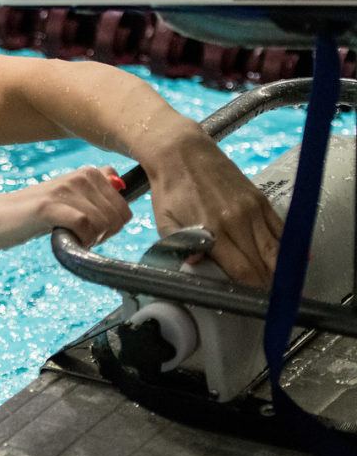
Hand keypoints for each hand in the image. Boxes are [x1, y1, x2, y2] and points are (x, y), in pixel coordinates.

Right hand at [0, 166, 132, 249]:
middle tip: (81, 236)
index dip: (111, 226)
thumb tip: (123, 185)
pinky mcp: (49, 206)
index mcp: (90, 173)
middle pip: (117, 216)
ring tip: (71, 236)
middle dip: (103, 234)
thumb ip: (98, 189)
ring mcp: (65, 189)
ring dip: (91, 238)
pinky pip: (84, 226)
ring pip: (103, 222)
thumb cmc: (38, 212)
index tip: (92, 230)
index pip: (124, 207)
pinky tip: (67, 239)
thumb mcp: (72, 197)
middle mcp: (81, 176)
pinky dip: (81, 239)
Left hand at [145, 131, 282, 286]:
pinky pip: (280, 228)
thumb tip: (196, 265)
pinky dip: (288, 246)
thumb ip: (180, 245)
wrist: (182, 153)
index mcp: (213, 230)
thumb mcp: (164, 221)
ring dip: (280, 270)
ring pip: (276, 249)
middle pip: (262, 263)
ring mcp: (252, 209)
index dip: (250, 290)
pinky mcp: (260, 199)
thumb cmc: (170, 190)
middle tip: (267, 299)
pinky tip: (292, 261)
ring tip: (280, 286)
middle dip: (266, 285)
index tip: (251, 302)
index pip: (241, 270)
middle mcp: (238, 221)